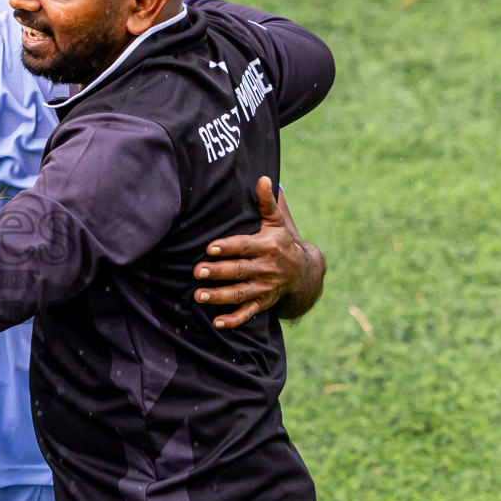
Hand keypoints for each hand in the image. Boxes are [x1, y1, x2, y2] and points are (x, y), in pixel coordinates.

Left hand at [194, 176, 308, 329]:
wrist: (304, 271)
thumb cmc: (281, 240)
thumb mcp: (277, 221)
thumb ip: (267, 202)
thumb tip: (264, 178)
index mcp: (267, 246)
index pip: (244, 247)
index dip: (228, 247)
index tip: (210, 247)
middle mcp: (266, 268)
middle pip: (239, 271)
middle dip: (218, 272)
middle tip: (197, 271)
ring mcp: (265, 287)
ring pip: (241, 293)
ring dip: (220, 296)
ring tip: (198, 296)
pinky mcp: (263, 302)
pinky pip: (249, 313)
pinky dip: (234, 319)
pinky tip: (217, 322)